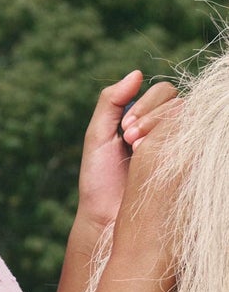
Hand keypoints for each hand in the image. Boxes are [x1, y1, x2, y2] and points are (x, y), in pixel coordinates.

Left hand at [116, 87, 183, 271]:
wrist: (105, 218)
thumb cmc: (100, 180)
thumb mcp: (97, 136)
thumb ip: (110, 102)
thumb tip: (137, 73)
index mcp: (148, 120)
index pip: (164, 92)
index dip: (146, 104)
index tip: (125, 129)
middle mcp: (167, 129)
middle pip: (178, 101)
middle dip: (153, 115)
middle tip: (130, 140)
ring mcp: (179, 145)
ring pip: (188, 117)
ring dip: (162, 128)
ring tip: (139, 151)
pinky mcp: (187, 162)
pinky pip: (195, 138)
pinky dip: (176, 141)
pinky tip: (156, 158)